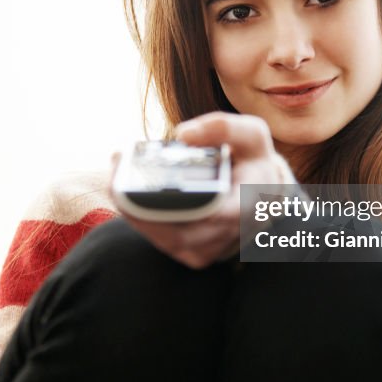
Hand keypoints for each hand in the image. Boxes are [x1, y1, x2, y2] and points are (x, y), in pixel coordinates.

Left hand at [114, 112, 295, 268]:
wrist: (264, 194)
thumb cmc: (254, 161)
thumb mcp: (251, 134)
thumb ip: (222, 127)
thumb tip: (182, 135)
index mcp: (248, 205)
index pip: (213, 214)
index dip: (176, 204)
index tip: (146, 185)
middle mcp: (230, 235)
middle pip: (180, 233)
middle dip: (143, 210)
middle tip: (117, 181)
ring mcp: (213, 250)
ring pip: (168, 241)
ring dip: (138, 217)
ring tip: (118, 186)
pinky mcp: (197, 254)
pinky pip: (166, 244)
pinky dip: (145, 224)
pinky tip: (129, 202)